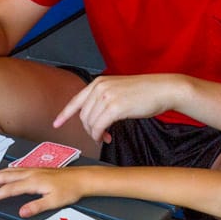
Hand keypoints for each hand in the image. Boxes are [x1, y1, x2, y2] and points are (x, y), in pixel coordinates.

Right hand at [0, 166, 89, 217]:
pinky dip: (7, 171)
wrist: (82, 178)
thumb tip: (21, 212)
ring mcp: (34, 170)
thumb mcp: (54, 202)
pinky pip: (17, 169)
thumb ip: (36, 206)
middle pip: (5, 176)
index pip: (9, 189)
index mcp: (33, 182)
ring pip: (10, 171)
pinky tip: (6, 172)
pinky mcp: (38, 170)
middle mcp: (31, 174)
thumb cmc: (70, 190)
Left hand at [53, 74, 181, 143]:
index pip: (75, 100)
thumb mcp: (118, 90)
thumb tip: (94, 117)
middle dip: (88, 129)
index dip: (64, 114)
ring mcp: (107, 96)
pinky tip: (106, 137)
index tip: (56, 123)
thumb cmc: (145, 92)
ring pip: (90, 122)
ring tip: (105, 137)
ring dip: (96, 134)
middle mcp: (99, 87)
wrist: (163, 89)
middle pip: (83, 116)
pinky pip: (99, 126)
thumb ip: (104, 98)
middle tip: (99, 136)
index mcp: (98, 82)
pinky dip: (100, 135)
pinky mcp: (115, 107)